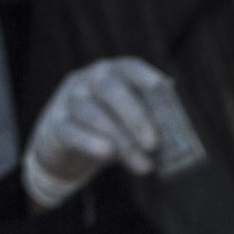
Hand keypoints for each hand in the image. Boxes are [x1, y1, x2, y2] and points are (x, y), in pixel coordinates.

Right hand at [21, 57, 187, 208]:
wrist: (65, 149)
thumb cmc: (107, 129)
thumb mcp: (129, 122)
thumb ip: (150, 120)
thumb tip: (178, 131)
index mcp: (112, 73)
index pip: (129, 67)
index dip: (145, 75)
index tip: (161, 88)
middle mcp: (88, 80)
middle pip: (111, 90)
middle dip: (136, 117)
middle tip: (155, 144)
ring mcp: (68, 100)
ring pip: (94, 115)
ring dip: (122, 142)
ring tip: (144, 166)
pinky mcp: (55, 125)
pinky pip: (72, 132)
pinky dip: (91, 143)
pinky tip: (108, 154)